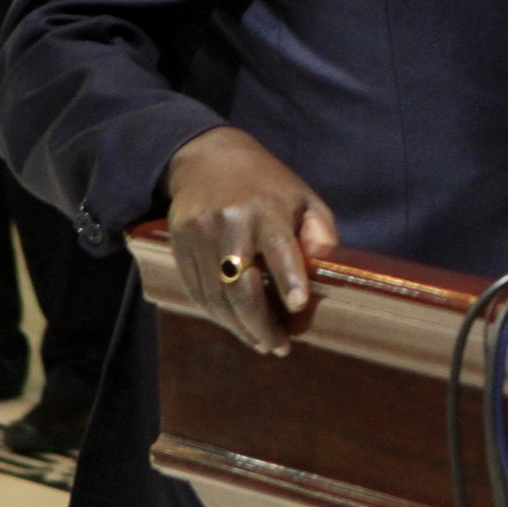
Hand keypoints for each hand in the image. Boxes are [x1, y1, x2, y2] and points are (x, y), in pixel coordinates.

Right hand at [163, 127, 338, 355]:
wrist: (206, 159)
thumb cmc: (267, 184)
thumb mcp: (303, 198)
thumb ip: (318, 233)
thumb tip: (327, 271)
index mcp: (266, 209)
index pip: (279, 248)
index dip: (289, 279)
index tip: (298, 307)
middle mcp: (230, 224)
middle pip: (241, 285)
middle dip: (261, 322)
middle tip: (280, 346)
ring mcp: (200, 237)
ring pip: (217, 296)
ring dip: (239, 326)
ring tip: (262, 343)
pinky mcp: (180, 247)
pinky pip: (198, 292)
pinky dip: (218, 315)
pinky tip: (236, 326)